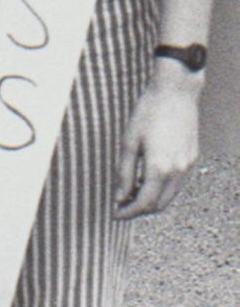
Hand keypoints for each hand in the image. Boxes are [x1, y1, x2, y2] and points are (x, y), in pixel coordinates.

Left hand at [114, 62, 201, 218]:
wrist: (176, 93)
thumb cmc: (148, 113)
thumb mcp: (129, 142)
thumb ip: (124, 172)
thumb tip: (120, 196)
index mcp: (160, 168)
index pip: (144, 203)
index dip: (128, 212)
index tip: (114, 214)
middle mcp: (178, 171)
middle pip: (159, 204)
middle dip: (139, 210)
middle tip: (120, 207)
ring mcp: (188, 166)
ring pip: (170, 196)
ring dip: (151, 201)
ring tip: (131, 196)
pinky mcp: (192, 158)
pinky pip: (178, 184)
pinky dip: (163, 190)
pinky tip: (147, 182)